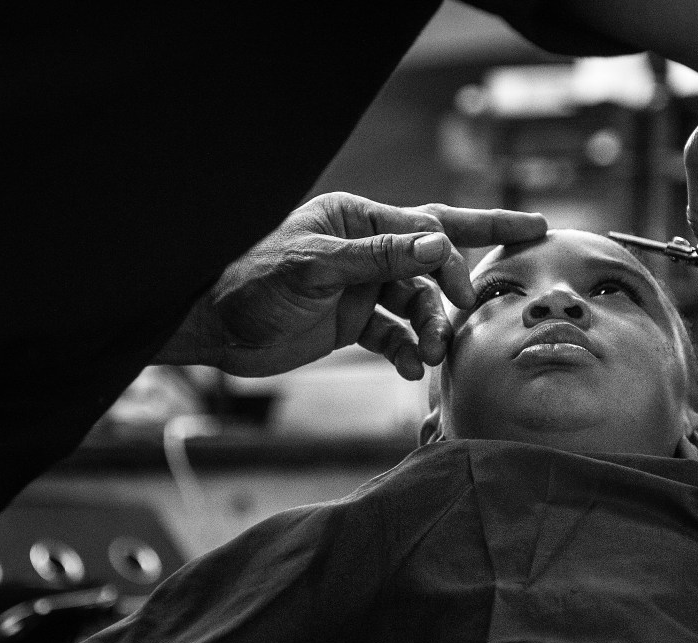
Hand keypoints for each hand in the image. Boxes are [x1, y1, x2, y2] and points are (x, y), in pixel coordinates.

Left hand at [156, 192, 546, 377]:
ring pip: (417, 305)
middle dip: (462, 282)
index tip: (484, 279)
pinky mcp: (353, 324)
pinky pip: (396, 335)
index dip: (464, 246)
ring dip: (431, 328)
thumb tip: (438, 245)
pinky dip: (408, 350)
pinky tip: (412, 367)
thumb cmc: (252, 281)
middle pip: (432, 259)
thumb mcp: (314, 266)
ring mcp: (362, 288)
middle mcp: (366, 250)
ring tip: (433, 354)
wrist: (213, 329)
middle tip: (477, 311)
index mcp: (358, 220)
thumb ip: (377, 257)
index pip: (426, 227)